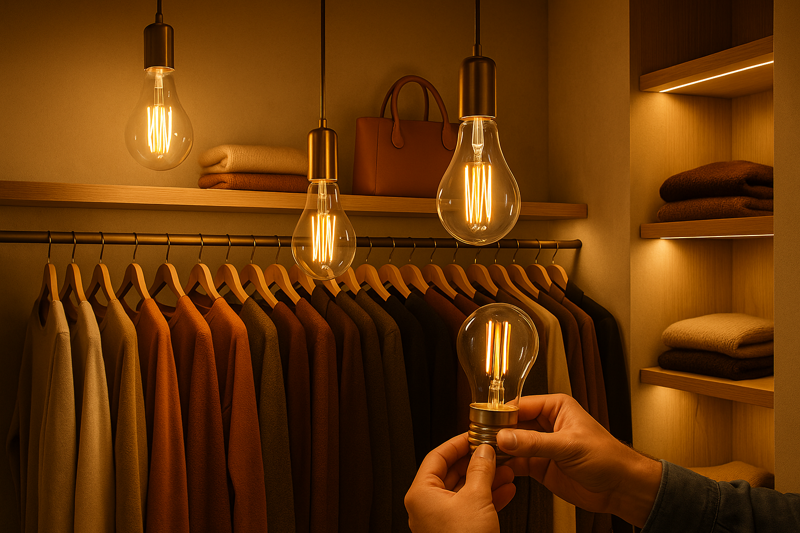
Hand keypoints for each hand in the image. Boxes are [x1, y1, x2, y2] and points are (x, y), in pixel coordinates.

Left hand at [405, 433, 515, 532]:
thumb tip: (484, 451)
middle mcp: (426, 506)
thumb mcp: (476, 498)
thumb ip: (481, 469)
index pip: (437, 456)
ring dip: (486, 479)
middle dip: (476, 462)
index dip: (458, 443)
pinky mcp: (455, 531)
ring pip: (463, 490)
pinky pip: (470, 507)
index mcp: (421, 494)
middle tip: (492, 451)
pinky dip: (487, 497)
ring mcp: (440, 520)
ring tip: (505, 469)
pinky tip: (505, 490)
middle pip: (451, 472)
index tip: (473, 434)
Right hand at [497, 394, 661, 527]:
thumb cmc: (608, 457)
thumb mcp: (568, 446)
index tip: (484, 421)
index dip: (501, 414)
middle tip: (479, 438)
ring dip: (500, 449)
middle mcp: (547, 424)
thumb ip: (534, 442)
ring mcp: (542, 445)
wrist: (621, 488)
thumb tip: (506, 437)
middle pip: (513, 424)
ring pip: (512, 443)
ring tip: (483, 453)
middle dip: (497, 432)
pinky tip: (498, 466)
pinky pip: (517, 461)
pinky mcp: (540, 465)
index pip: (521, 405)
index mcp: (556, 407)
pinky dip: (506, 464)